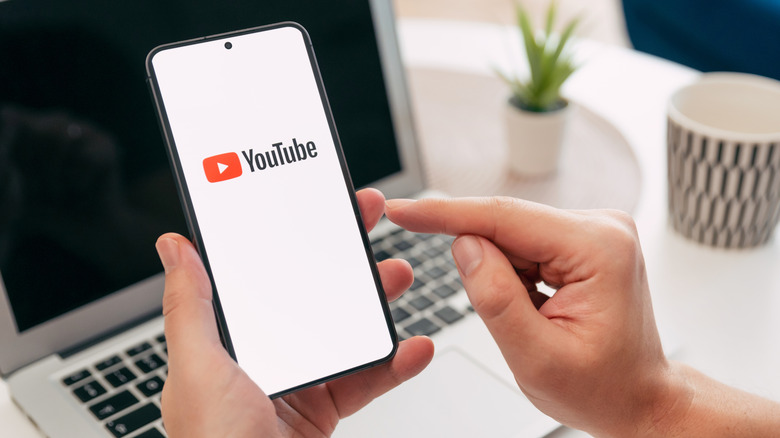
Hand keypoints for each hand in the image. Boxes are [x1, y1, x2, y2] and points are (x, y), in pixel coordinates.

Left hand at [156, 188, 433, 436]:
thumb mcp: (196, 367)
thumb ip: (189, 306)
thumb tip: (173, 247)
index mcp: (228, 338)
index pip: (260, 273)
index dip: (288, 236)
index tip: (314, 206)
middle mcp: (263, 354)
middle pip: (310, 294)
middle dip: (342, 257)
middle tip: (370, 224)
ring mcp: (297, 381)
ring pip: (345, 331)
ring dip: (376, 303)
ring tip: (400, 277)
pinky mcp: (325, 409)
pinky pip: (366, 380)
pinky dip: (394, 364)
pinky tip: (414, 348)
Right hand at [385, 197, 668, 436]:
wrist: (636, 397)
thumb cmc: (602, 387)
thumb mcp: (537, 358)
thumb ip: (495, 299)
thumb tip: (463, 245)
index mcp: (598, 248)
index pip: (503, 217)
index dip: (444, 213)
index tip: (403, 211)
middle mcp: (602, 227)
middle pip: (506, 228)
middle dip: (488, 269)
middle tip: (515, 321)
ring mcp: (593, 230)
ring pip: (511, 238)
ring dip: (506, 278)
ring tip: (538, 321)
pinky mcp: (582, 240)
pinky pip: (524, 246)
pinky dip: (516, 277)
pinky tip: (541, 308)